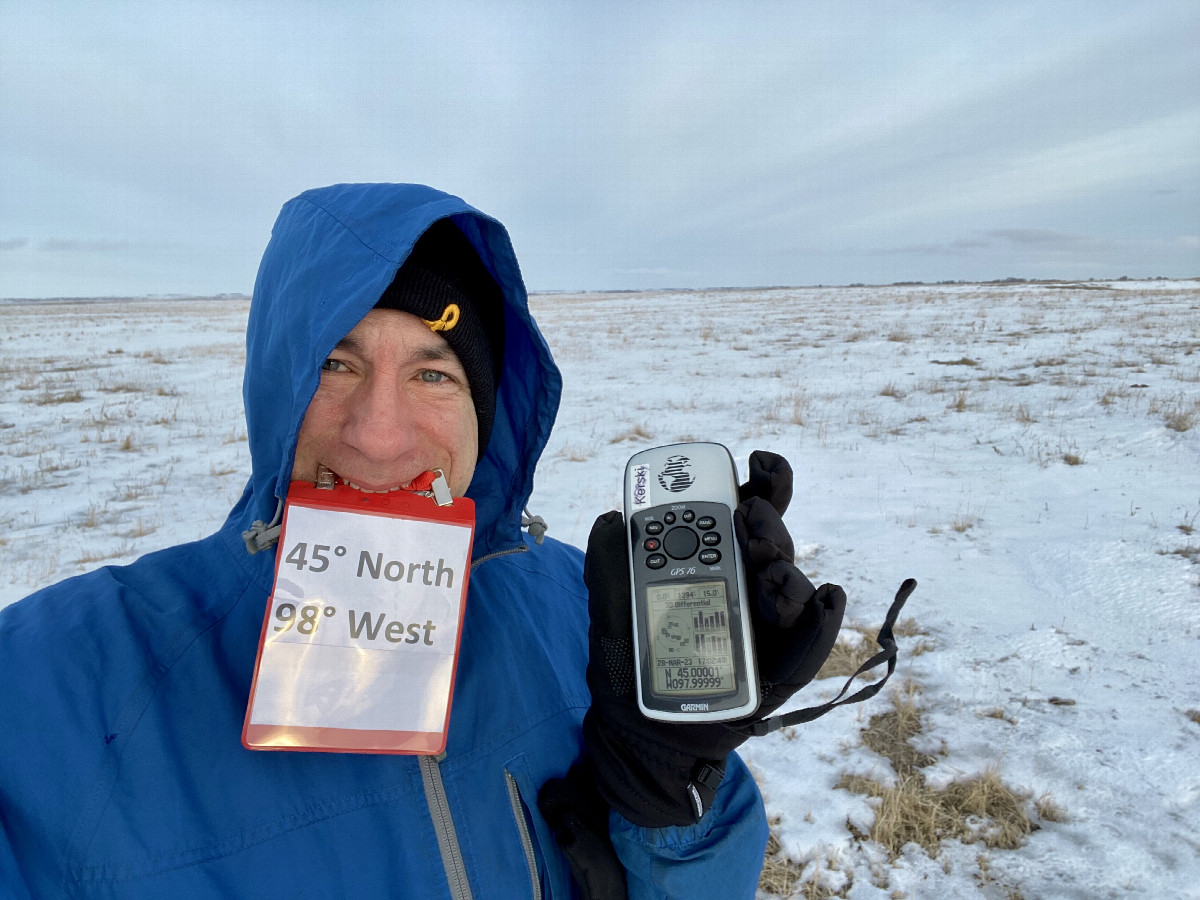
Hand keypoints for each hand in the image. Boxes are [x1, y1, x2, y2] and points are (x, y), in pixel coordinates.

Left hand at [581, 451, 845, 827]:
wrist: (640, 729)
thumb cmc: (633, 660)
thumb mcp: (611, 608)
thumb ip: (609, 566)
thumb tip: (612, 520)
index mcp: (716, 560)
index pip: (747, 512)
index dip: (762, 483)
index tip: (757, 463)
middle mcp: (750, 585)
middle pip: (774, 544)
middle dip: (767, 524)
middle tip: (750, 516)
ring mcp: (770, 628)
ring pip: (794, 590)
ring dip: (788, 572)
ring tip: (771, 570)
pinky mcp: (780, 671)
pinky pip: (809, 646)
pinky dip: (822, 622)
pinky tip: (827, 597)